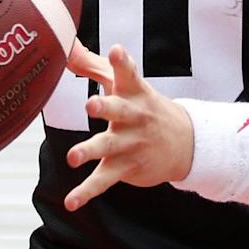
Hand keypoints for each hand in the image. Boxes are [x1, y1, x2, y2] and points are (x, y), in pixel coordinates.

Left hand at [63, 46, 194, 210]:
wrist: (184, 144)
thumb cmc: (142, 106)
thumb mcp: (124, 84)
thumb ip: (91, 65)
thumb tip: (64, 47)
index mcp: (134, 92)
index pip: (129, 73)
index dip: (122, 62)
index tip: (117, 51)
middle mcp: (134, 117)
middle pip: (120, 110)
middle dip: (106, 106)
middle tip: (91, 103)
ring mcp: (131, 143)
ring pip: (109, 147)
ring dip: (91, 150)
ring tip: (72, 157)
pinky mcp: (126, 167)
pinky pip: (104, 180)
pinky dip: (87, 191)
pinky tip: (71, 201)